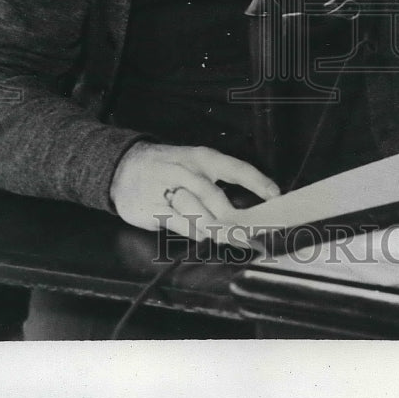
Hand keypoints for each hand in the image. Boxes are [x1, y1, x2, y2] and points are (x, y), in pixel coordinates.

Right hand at [109, 141, 279, 242]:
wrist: (123, 167)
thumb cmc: (167, 167)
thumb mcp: (192, 164)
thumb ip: (216, 182)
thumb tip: (246, 207)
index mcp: (201, 158)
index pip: (235, 168)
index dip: (257, 182)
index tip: (275, 196)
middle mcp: (186, 172)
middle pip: (214, 197)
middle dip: (235, 218)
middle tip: (254, 233)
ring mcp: (168, 191)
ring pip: (198, 213)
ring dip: (219, 229)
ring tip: (236, 239)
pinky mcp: (154, 209)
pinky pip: (179, 224)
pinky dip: (195, 232)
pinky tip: (204, 236)